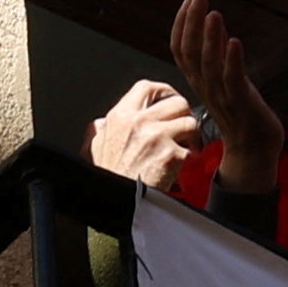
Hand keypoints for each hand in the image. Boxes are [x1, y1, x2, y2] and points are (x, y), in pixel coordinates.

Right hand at [85, 78, 199, 188]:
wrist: (117, 199)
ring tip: (185, 147)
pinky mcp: (172, 155)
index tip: (171, 100)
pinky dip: (189, 158)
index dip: (165, 91)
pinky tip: (180, 165)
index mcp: (121, 116)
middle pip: (177, 102)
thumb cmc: (108, 176)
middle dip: (185, 114)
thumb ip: (101, 130)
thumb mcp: (95, 146)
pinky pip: (192, 149)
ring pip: (190, 122)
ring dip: (192, 135)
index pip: (147, 87)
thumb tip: (101, 123)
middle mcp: (139, 122)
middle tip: (183, 127)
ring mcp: (157, 137)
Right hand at [170, 0, 282, 194]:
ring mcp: (223, 97)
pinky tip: (235, 41)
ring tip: (214, 13)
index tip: (188, 3)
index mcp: (199, 81)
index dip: (182, 25)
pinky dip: (232, 61)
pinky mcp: (242, 105)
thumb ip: (220, 57)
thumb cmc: (242, 113)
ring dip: (211, 38)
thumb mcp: (227, 81)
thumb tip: (216, 30)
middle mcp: (206, 88)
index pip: (181, 50)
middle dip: (192, 23)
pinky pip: (233, 81)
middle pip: (190, 52)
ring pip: (209, 64)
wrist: (255, 150)